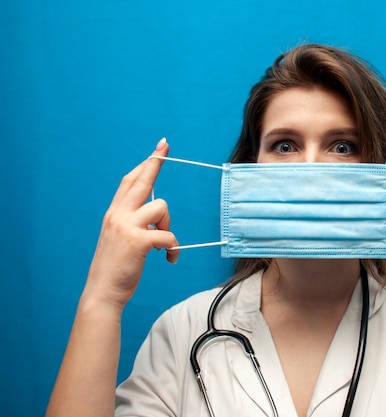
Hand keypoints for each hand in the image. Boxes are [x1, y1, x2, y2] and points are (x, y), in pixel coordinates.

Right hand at [82, 138, 178, 309]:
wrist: (103, 292)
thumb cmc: (116, 267)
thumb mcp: (119, 238)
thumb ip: (132, 222)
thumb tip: (156, 214)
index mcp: (114, 213)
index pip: (130, 181)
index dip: (145, 164)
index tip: (158, 149)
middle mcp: (118, 215)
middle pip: (141, 181)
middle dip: (155, 163)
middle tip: (165, 147)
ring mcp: (126, 227)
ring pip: (161, 207)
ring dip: (169, 225)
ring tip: (165, 243)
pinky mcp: (137, 241)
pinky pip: (168, 236)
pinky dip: (174, 248)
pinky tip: (171, 258)